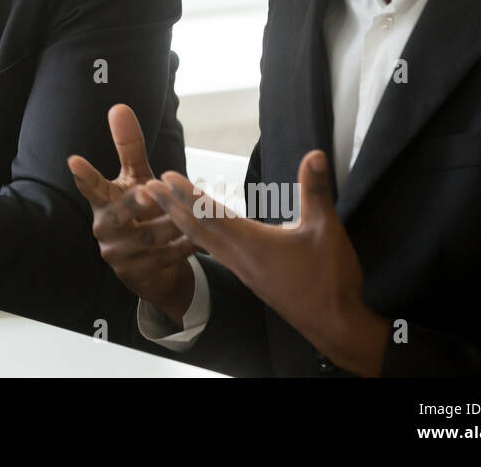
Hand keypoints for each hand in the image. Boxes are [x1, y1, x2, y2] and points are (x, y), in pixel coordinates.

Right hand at [68, 104, 200, 323]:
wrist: (150, 267)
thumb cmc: (140, 212)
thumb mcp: (136, 179)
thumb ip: (128, 146)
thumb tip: (119, 106)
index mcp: (103, 203)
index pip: (91, 186)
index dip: (84, 174)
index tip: (73, 159)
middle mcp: (105, 228)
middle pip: (121, 213)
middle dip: (136, 202)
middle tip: (149, 189)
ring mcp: (120, 255)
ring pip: (153, 236)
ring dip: (175, 222)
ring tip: (194, 210)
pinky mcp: (140, 275)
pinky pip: (170, 256)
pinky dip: (188, 245)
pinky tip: (204, 236)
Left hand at [153, 149, 389, 375]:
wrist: (334, 325)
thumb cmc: (329, 279)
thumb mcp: (327, 230)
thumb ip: (316, 192)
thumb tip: (314, 155)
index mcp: (251, 244)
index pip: (210, 214)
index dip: (186, 194)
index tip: (165, 178)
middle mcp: (238, 257)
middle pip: (195, 228)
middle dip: (170, 206)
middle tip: (146, 188)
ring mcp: (242, 270)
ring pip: (202, 242)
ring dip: (180, 221)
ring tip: (164, 206)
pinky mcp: (250, 278)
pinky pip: (214, 253)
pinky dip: (198, 237)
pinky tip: (199, 234)